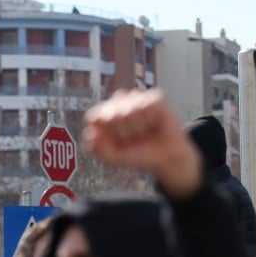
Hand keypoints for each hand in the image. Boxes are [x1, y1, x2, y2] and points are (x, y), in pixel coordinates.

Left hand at [82, 89, 201, 199]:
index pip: (93, 118)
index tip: (116, 142)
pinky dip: (149, 121)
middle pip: (109, 116)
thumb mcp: (113, 156)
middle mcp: (120, 101)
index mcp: (106, 112)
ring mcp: (138, 97)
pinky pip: (145, 107)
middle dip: (121, 134)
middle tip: (132, 138)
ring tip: (144, 132)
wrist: (165, 159)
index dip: (105, 135)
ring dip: (136, 129)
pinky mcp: (155, 97)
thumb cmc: (139, 153)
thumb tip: (91, 133)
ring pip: (127, 112)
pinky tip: (154, 123)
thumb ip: (96, 148)